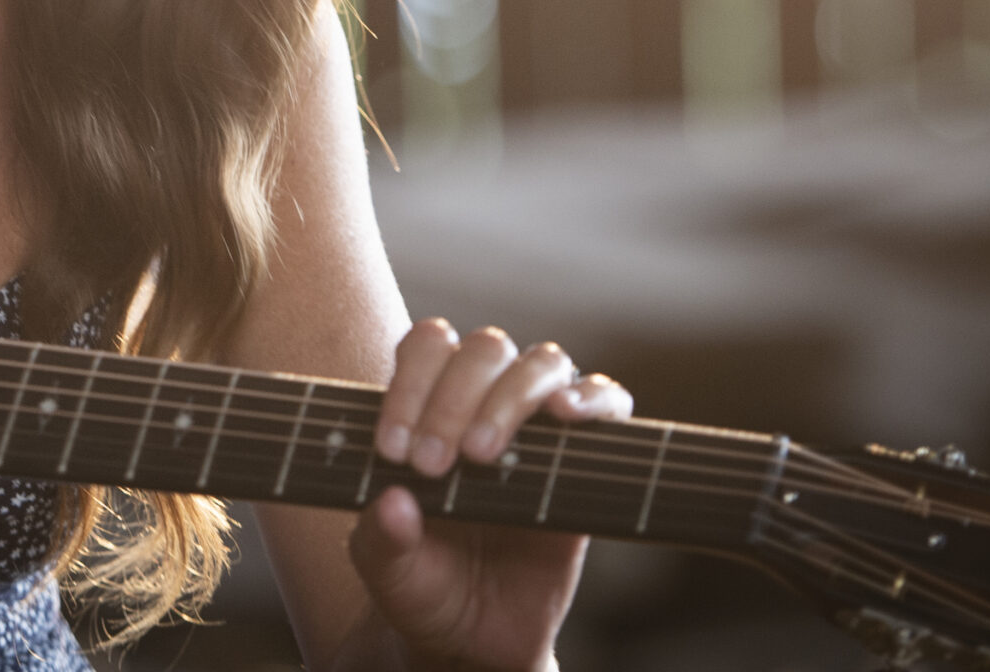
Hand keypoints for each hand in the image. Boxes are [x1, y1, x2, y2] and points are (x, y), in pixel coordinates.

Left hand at [347, 321, 632, 671]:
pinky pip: (608, 402)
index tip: (393, 450)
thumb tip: (392, 502)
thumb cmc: (426, 586)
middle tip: (433, 463)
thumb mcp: (387, 571)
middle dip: (452, 399)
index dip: (409, 386)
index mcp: (430, 406)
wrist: (479, 639)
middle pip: (483, 349)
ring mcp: (542, 425)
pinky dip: (592, 398)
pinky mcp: (590, 458)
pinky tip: (566, 415)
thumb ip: (381, 539)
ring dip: (509, 398)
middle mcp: (487, 401)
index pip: (426, 350)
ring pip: (541, 364)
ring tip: (484, 454)